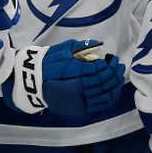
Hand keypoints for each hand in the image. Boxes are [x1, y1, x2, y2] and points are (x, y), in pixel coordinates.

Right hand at [11, 39, 125, 116]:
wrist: (33, 82)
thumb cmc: (48, 62)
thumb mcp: (62, 49)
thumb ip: (81, 47)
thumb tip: (99, 44)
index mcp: (75, 72)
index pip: (99, 69)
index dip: (109, 64)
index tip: (112, 58)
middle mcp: (79, 88)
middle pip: (104, 82)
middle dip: (114, 73)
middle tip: (118, 64)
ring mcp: (79, 100)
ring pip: (105, 95)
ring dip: (115, 85)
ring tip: (118, 76)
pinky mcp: (79, 108)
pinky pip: (100, 105)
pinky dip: (109, 98)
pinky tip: (113, 90)